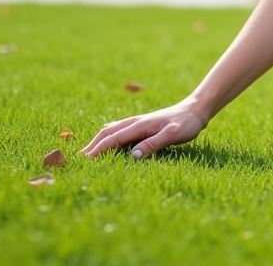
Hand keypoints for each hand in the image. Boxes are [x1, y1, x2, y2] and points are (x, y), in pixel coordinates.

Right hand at [81, 99, 207, 158]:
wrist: (195, 110)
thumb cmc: (186, 123)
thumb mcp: (174, 135)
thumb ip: (154, 144)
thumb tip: (133, 156)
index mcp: (139, 125)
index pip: (112, 139)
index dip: (97, 150)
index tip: (84, 161)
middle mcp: (134, 123)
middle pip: (106, 133)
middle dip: (92, 146)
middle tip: (77, 160)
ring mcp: (137, 124)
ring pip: (111, 131)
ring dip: (98, 142)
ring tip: (87, 154)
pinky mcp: (141, 127)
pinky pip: (119, 132)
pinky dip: (108, 139)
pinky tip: (107, 145)